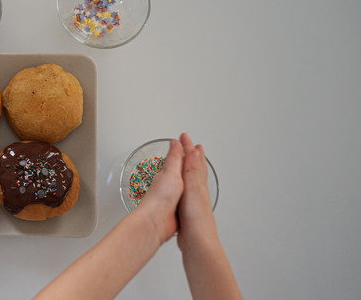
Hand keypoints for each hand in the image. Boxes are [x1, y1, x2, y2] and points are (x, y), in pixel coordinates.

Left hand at [136, 138, 184, 243]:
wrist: (157, 221)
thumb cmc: (160, 197)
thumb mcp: (170, 172)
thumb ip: (174, 158)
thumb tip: (175, 142)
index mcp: (168, 175)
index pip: (178, 161)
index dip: (185, 154)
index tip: (190, 147)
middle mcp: (170, 187)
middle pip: (181, 174)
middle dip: (188, 168)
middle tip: (194, 160)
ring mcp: (173, 199)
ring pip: (184, 189)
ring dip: (189, 184)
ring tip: (195, 178)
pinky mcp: (177, 212)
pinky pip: (185, 203)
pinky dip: (188, 200)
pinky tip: (191, 200)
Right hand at [176, 134, 219, 251]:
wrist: (197, 242)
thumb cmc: (196, 218)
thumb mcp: (192, 190)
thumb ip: (192, 171)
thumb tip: (195, 150)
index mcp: (198, 184)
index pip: (194, 160)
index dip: (188, 147)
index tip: (184, 135)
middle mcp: (197, 191)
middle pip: (194, 167)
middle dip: (191, 154)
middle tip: (188, 143)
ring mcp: (192, 201)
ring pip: (190, 179)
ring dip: (187, 167)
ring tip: (186, 160)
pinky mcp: (186, 210)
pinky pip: (184, 191)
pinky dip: (182, 183)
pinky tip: (179, 187)